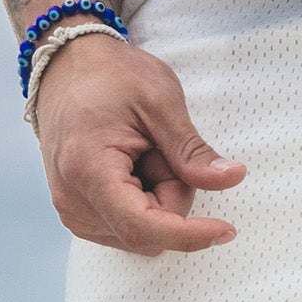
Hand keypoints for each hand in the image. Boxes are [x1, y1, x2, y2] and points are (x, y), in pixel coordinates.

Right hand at [33, 32, 244, 255]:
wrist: (69, 67)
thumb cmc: (111, 76)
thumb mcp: (160, 102)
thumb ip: (191, 150)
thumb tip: (232, 179)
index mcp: (88, 170)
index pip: (142, 227)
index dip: (188, 235)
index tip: (227, 231)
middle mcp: (72, 201)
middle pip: (149, 230)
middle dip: (171, 193)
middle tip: (161, 146)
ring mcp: (72, 210)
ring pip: (143, 232)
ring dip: (158, 196)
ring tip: (141, 150)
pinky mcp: (78, 212)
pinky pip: (129, 226)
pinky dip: (144, 199)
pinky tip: (133, 163)